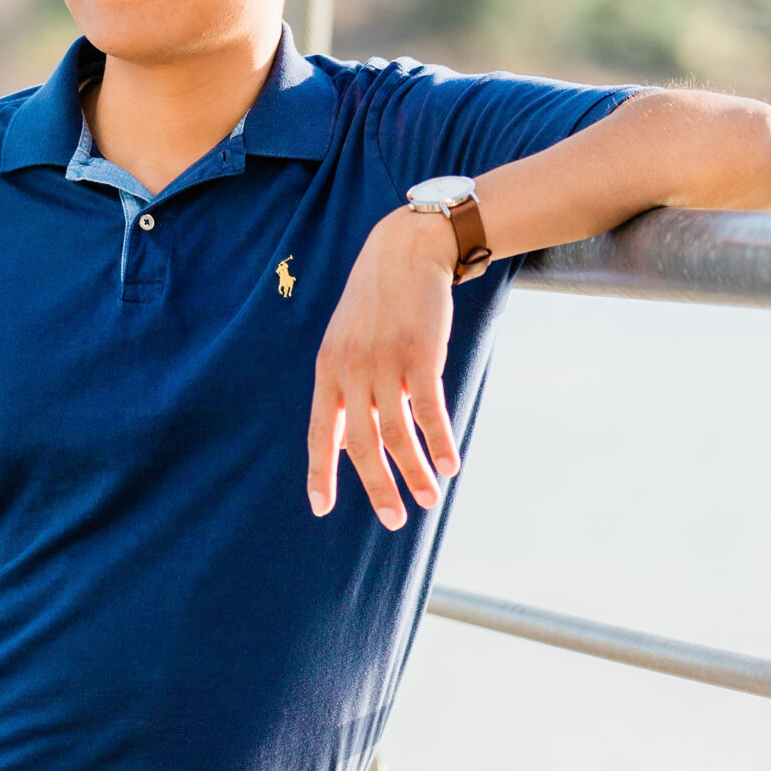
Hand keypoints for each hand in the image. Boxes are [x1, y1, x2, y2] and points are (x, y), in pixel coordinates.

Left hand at [307, 208, 461, 528]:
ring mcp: (385, 363)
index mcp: (329, 369)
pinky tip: (450, 463)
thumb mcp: (348, 338)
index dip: (321, 472)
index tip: (321, 508)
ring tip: (431, 499)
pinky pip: (429, 411)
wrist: (407, 250)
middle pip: (362, 444)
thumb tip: (356, 435)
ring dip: (416, 473)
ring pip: (398, 435)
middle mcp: (351, 370)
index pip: (321, 431)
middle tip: (395, 519)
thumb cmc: (380, 301)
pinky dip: (440, 441)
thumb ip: (348, 383)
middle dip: (378, 487)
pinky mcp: (420, 355)